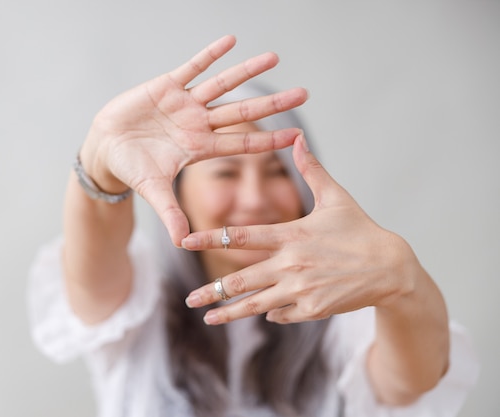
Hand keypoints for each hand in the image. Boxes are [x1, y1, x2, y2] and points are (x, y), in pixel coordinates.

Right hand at [80, 35, 307, 245]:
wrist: (107, 147)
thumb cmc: (132, 169)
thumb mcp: (154, 191)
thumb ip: (170, 213)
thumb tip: (183, 243)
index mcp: (200, 148)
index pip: (242, 144)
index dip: (270, 140)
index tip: (297, 136)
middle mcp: (199, 124)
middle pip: (242, 112)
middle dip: (272, 104)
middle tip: (304, 93)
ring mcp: (185, 104)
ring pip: (222, 85)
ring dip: (247, 71)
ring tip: (275, 57)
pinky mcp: (167, 86)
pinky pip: (192, 67)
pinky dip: (210, 54)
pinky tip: (230, 41)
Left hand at [181, 134, 418, 324]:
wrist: (392, 268)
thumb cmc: (360, 229)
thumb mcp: (336, 197)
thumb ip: (312, 170)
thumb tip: (297, 139)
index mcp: (291, 234)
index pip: (240, 236)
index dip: (208, 238)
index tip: (184, 242)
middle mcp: (291, 263)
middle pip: (241, 278)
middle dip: (211, 290)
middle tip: (189, 298)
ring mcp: (302, 288)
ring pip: (256, 303)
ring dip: (229, 312)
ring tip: (208, 317)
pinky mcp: (314, 308)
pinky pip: (282, 313)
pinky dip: (270, 314)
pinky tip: (259, 315)